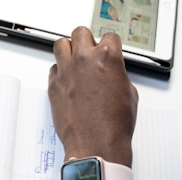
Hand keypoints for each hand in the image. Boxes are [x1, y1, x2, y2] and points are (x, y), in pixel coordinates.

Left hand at [48, 26, 137, 166]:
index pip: (108, 36)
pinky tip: (66, 81)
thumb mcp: (128, 94)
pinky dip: (59, 72)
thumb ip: (117, 75)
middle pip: (80, 33)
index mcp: (107, 58)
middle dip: (86, 41)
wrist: (95, 145)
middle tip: (88, 52)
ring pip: (60, 45)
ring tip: (73, 62)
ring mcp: (66, 73)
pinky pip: (52, 70)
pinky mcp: (53, 86)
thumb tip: (111, 72)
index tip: (107, 51)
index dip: (109, 45)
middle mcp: (84, 61)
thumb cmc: (113, 125)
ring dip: (68, 50)